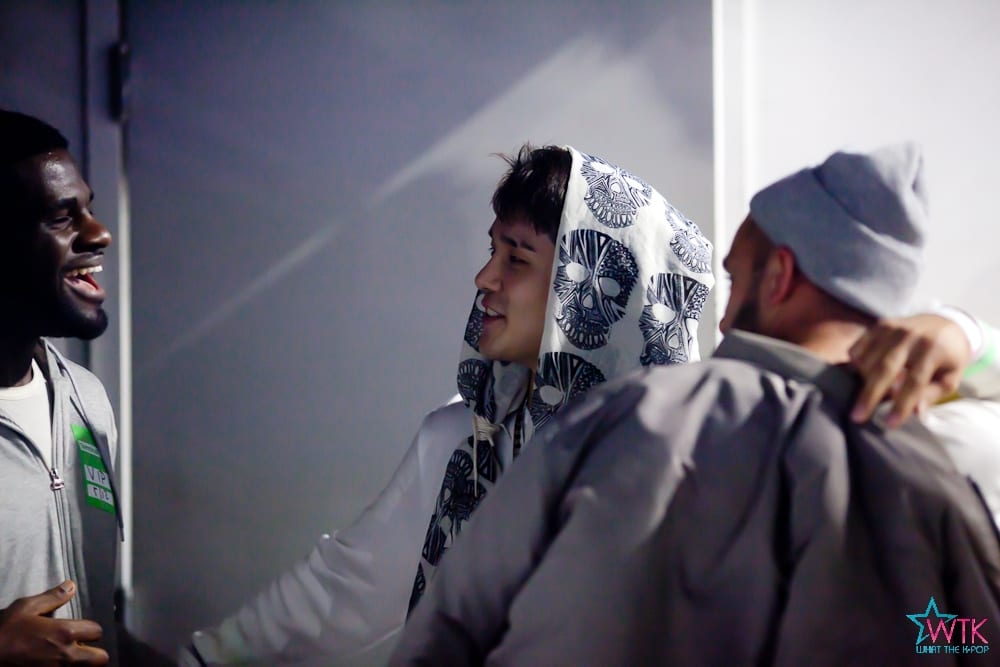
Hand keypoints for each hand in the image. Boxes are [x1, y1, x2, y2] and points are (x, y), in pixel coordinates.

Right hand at [0, 581, 107, 665]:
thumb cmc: (5, 630)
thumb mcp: (26, 607)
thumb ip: (52, 597)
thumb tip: (71, 586)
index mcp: (65, 632)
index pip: (97, 631)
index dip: (91, 629)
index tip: (82, 630)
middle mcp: (66, 655)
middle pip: (101, 658)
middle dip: (95, 653)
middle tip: (83, 648)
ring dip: (81, 664)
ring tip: (70, 657)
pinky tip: (55, 664)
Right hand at [849, 314, 971, 426]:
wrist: (944, 323)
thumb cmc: (948, 357)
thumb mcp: (950, 377)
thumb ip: (932, 394)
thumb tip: (916, 413)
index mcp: (933, 349)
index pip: (915, 381)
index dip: (902, 404)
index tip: (890, 424)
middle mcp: (910, 336)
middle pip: (885, 369)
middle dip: (870, 395)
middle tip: (857, 417)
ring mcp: (892, 328)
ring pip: (867, 360)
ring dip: (863, 381)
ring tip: (866, 397)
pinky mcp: (879, 325)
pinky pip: (858, 349)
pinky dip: (856, 365)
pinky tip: (863, 376)